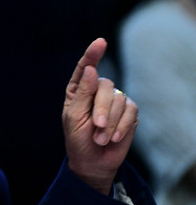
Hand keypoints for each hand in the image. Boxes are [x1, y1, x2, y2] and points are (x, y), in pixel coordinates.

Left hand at [62, 38, 138, 194]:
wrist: (93, 162)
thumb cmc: (77, 139)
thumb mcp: (74, 117)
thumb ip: (82, 93)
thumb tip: (91, 69)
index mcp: (78, 89)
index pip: (85, 68)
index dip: (92, 54)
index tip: (100, 42)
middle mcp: (97, 91)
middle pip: (106, 85)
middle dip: (101, 108)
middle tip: (96, 127)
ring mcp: (114, 100)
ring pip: (119, 99)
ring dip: (110, 122)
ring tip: (101, 137)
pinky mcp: (129, 112)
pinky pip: (131, 110)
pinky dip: (121, 125)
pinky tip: (113, 137)